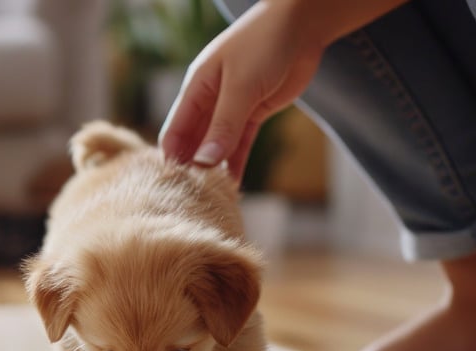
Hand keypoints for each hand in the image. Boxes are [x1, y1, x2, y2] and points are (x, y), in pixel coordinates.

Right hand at [158, 0, 324, 180]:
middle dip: (192, 169)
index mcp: (196, 89)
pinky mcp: (254, 113)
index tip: (174, 188)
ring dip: (215, 169)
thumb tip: (204, 161)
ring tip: (213, 198)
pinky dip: (236, 163)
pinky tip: (234, 186)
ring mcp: (231, 108)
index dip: (172, 159)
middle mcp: (209, 101)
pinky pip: (240, 144)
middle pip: (193, 143)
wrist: (302, 25)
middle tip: (193, 200)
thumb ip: (223, 126)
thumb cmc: (264, 44)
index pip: (174, 132)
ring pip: (217, 146)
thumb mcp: (241, 87)